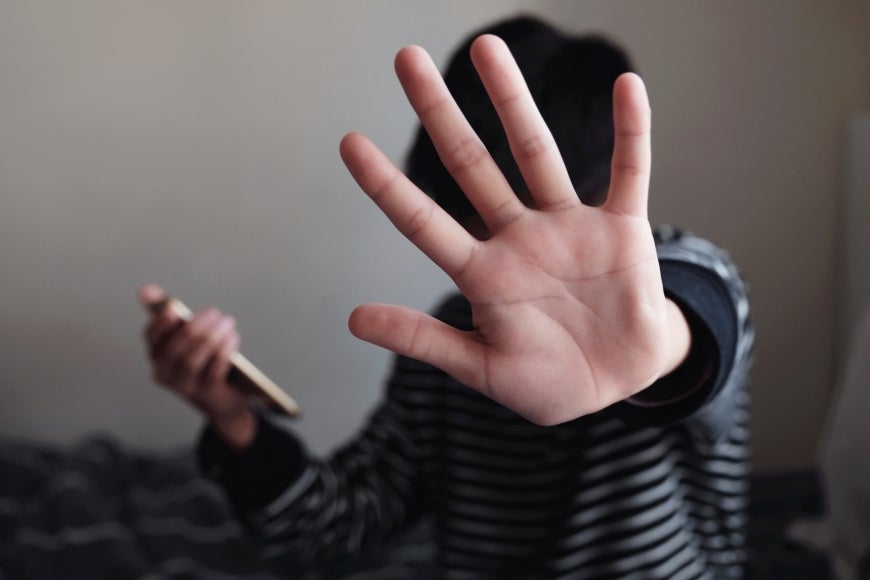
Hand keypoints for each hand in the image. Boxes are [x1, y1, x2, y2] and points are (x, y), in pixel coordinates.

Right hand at [139, 284, 255, 448]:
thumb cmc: (200, 358)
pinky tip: (232, 338)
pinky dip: (223, 353)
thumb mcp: (184, 336)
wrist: (221, 397)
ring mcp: (184, 386)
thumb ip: (166, 313)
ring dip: (211, 338)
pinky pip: (212, 372)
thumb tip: (145, 290)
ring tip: (227, 323)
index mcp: (156, 356)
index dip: (160, 324)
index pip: (151, 338)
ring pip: (192, 360)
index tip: (173, 311)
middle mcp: (164, 373)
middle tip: (214, 312)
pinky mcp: (205, 393)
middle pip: (176, 348)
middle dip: (196, 328)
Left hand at [340, 35, 688, 424]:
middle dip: (440, 114)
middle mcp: (520, 238)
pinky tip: (627, 86)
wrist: (619, 384)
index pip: (423, 222)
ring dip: (512, 102)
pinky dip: (632, 133)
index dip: (387, 186)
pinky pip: (630, 172)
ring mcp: (570, 229)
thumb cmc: (548, 381)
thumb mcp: (483, 369)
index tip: (349, 143)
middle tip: (405, 59)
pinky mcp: (622, 231)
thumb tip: (353, 320)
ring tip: (486, 49)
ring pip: (538, 153)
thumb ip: (425, 340)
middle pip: (472, 165)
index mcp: (484, 275)